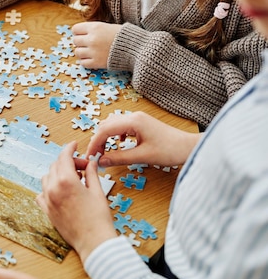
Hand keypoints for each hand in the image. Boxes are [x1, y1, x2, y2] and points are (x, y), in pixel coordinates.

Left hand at [37, 142, 116, 261]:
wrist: (94, 242)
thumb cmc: (98, 218)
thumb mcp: (97, 191)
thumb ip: (91, 174)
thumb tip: (90, 163)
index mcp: (66, 181)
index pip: (64, 157)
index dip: (69, 148)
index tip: (74, 145)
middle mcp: (53, 189)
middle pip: (55, 166)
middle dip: (68, 162)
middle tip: (83, 167)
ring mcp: (47, 201)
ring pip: (47, 178)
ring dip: (58, 174)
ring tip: (74, 180)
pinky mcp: (47, 211)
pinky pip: (41, 194)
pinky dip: (49, 189)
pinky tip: (61, 192)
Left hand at [72, 21, 121, 67]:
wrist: (136, 48)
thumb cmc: (124, 36)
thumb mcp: (108, 26)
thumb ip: (94, 29)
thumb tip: (82, 33)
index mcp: (95, 27)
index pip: (75, 29)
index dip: (78, 32)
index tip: (83, 34)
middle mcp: (92, 39)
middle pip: (75, 40)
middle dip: (80, 42)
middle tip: (88, 43)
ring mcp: (93, 52)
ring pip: (77, 52)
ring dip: (82, 52)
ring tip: (90, 51)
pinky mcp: (96, 63)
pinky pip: (83, 63)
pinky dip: (86, 61)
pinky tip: (92, 58)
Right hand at [86, 112, 200, 167]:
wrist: (188, 147)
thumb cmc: (170, 150)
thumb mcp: (142, 156)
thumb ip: (119, 158)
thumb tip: (101, 161)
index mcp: (133, 121)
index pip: (104, 130)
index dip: (94, 144)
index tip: (90, 156)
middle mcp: (133, 116)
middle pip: (106, 125)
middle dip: (97, 140)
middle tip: (95, 156)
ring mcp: (137, 119)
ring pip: (112, 124)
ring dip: (105, 137)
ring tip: (103, 151)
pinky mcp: (141, 123)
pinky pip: (120, 126)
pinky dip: (114, 135)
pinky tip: (118, 144)